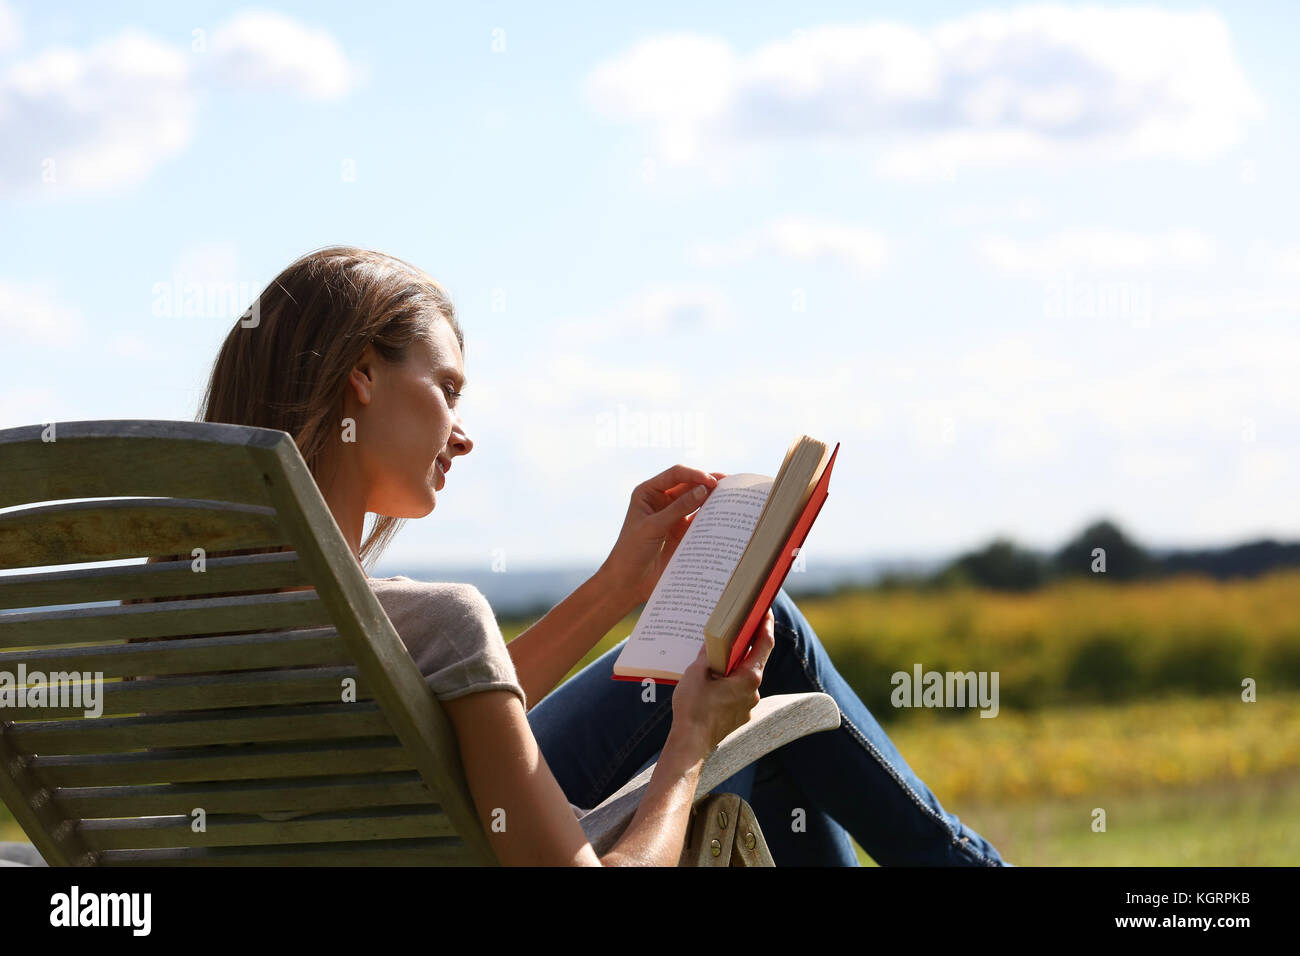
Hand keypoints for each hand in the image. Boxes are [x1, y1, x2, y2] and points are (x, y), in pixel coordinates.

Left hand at [599, 465, 726, 607]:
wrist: (628, 582)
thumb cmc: (631, 551)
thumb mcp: (653, 526)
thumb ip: (678, 508)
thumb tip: (704, 490)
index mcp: (648, 492)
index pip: (675, 475)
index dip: (694, 475)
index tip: (711, 481)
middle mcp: (662, 501)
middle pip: (689, 485)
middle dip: (707, 483)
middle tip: (729, 485)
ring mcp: (673, 517)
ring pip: (697, 501)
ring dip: (712, 499)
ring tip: (731, 497)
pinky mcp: (682, 533)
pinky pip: (700, 520)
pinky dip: (711, 518)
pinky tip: (724, 516)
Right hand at [669, 608, 775, 754]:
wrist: (690, 745)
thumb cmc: (693, 708)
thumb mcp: (696, 673)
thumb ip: (707, 655)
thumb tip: (712, 642)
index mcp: (749, 677)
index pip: (764, 644)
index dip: (766, 624)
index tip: (765, 610)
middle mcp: (753, 691)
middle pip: (754, 660)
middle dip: (745, 645)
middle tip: (735, 629)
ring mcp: (747, 705)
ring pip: (744, 678)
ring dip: (734, 666)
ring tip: (716, 657)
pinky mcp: (738, 715)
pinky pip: (737, 692)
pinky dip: (728, 682)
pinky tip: (712, 681)